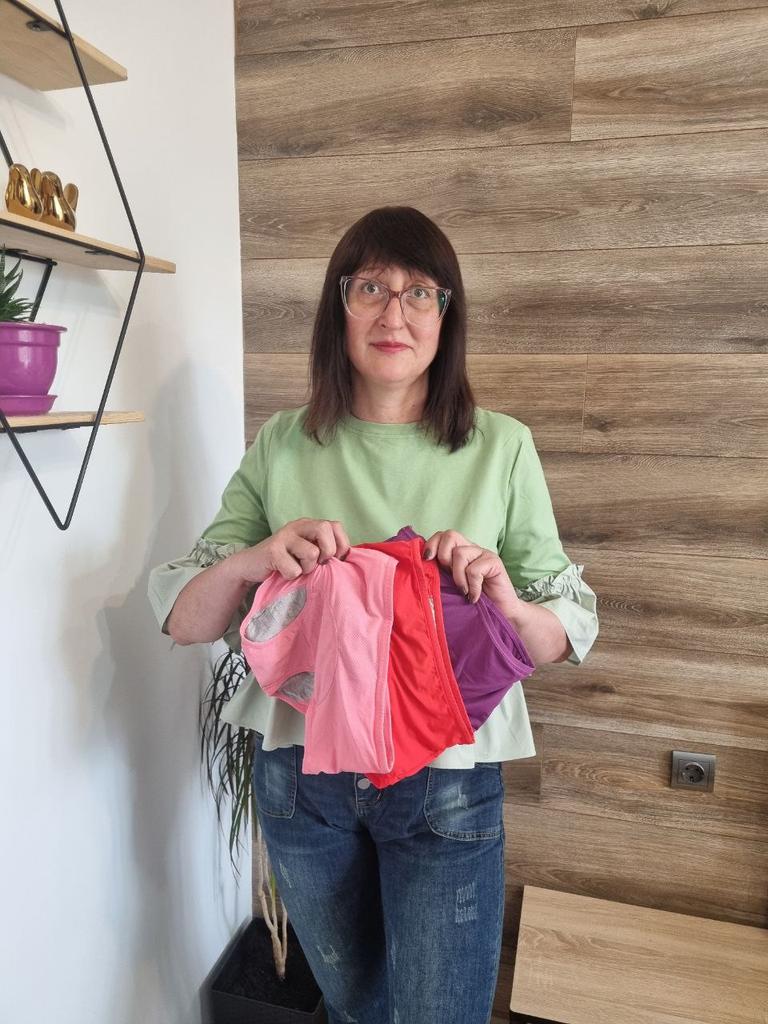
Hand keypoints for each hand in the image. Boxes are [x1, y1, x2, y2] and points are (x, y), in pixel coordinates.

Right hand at [233, 518, 350, 583]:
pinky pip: (295, 569)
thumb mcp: (307, 553)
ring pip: (312, 552)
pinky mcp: (272, 550)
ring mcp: (284, 536)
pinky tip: (283, 572)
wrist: (250, 566)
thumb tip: (347, 559)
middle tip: (317, 564)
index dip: (341, 546)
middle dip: (327, 552)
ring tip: (297, 569)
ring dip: (308, 568)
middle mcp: (298, 525)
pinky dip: (292, 576)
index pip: (336, 526)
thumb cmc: (285, 562)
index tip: (333, 560)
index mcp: (309, 524)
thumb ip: (325, 550)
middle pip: (325, 530)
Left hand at [422, 529, 521, 618]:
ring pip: (460, 553)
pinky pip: (474, 570)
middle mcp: (471, 548)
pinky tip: (474, 596)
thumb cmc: (473, 602)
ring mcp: (483, 553)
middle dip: (443, 556)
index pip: (442, 535)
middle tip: (448, 577)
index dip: (431, 544)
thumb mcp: (451, 586)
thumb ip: (440, 573)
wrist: (501, 614)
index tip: (426, 560)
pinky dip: (472, 586)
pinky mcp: (495, 562)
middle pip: (450, 535)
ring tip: (463, 592)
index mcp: (459, 551)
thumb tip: (420, 566)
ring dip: (458, 577)